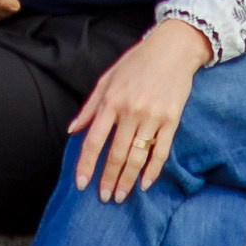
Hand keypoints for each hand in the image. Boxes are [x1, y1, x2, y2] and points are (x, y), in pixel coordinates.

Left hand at [66, 19, 212, 203]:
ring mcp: (153, 117)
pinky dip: (153, 170)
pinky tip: (145, 184)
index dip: (86, 164)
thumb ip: (90, 106)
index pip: (94, 140)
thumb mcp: (108, 78)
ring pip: (137, 157)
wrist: (173, 48)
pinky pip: (161, 151)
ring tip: (120, 196)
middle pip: (116, 154)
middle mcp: (131, 111)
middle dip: (108, 179)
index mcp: (111, 101)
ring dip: (127, 180)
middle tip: (104, 197)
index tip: (81, 184)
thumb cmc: (137, 62)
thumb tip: (73, 130)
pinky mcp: (172, 120)